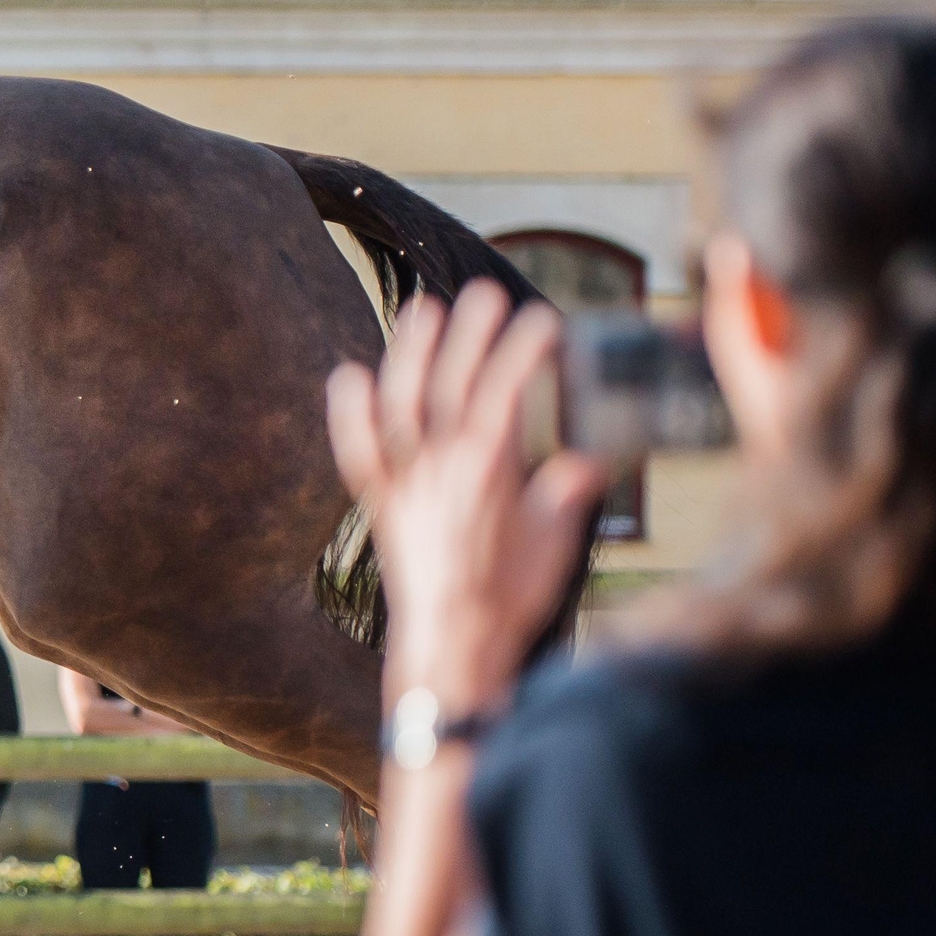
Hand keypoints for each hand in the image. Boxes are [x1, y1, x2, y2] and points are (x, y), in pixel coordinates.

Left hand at [322, 284, 610, 721]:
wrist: (453, 643)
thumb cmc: (509, 598)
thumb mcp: (555, 543)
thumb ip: (566, 495)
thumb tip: (587, 462)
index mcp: (491, 469)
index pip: (507, 390)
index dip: (522, 350)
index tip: (542, 320)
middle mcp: (441, 465)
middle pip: (451, 383)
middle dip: (469, 334)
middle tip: (484, 293)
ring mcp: (404, 481)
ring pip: (400, 403)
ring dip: (410, 353)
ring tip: (422, 309)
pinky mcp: (379, 503)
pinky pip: (357, 449)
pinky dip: (349, 412)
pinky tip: (347, 373)